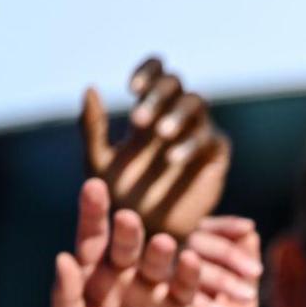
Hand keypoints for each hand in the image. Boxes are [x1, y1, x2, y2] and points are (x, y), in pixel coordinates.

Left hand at [51, 179, 203, 306]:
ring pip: (157, 265)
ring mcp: (151, 295)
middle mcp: (121, 283)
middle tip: (129, 217)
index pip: (90, 243)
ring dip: (161, 252)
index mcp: (90, 284)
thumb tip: (63, 257)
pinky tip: (192, 261)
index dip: (92, 216)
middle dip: (126, 232)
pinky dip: (190, 274)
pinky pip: (186, 288)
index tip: (94, 188)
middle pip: (125, 248)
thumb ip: (66, 299)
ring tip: (164, 242)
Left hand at [81, 58, 231, 238]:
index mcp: (149, 112)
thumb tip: (90, 87)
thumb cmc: (119, 199)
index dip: (148, 72)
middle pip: (177, 85)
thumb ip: (92, 125)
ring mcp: (198, 135)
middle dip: (159, 97)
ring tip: (159, 133)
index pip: (156, 74)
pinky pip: (211, 139)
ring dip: (177, 114)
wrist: (147, 234)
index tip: (131, 88)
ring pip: (197, 104)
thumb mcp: (98, 161)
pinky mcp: (215, 157)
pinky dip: (192, 144)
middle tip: (139, 119)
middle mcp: (175, 119)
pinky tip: (172, 158)